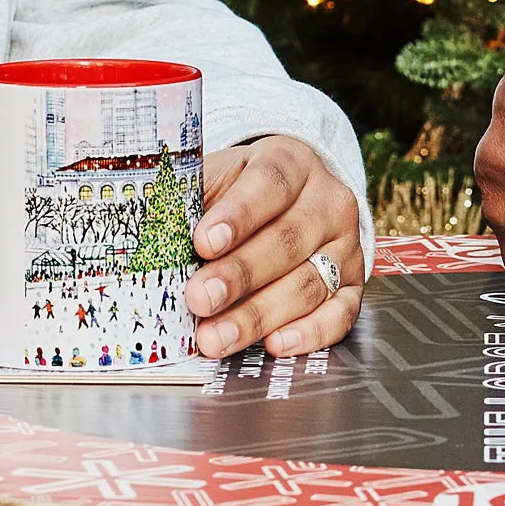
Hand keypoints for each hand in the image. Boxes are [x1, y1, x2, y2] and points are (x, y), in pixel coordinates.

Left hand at [186, 136, 364, 359]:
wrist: (291, 197)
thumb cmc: (241, 193)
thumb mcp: (216, 180)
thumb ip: (191, 205)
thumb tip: (151, 242)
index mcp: (291, 161)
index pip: (270, 183)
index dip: (237, 215)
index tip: (202, 241)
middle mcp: (328, 200)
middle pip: (288, 240)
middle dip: (239, 275)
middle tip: (199, 299)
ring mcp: (345, 244)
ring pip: (309, 283)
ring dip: (259, 315)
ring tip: (215, 337)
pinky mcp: (353, 283)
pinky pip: (341, 312)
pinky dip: (311, 332)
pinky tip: (276, 343)